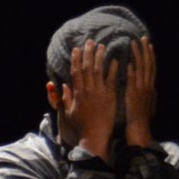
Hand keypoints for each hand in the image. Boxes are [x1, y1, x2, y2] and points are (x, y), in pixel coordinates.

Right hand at [58, 38, 117, 157]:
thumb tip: (63, 86)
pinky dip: (113, 69)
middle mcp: (88, 91)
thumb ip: (65, 99)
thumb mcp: (69, 113)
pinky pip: (112, 80)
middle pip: (87, 67)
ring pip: (99, 71)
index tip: (77, 49)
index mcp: (78, 93)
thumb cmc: (81, 126)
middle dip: (88, 53)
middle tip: (91, 42)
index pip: (76, 72)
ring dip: (100, 57)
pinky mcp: (110, 97)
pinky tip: (116, 60)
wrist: (93, 137)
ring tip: (103, 46)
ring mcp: (99, 93)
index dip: (76, 59)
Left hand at [122, 37, 157, 148]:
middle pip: (148, 65)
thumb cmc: (140, 120)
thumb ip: (145, 93)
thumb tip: (147, 87)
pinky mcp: (135, 96)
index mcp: (151, 88)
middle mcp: (148, 87)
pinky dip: (132, 72)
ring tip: (133, 43)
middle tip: (143, 38)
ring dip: (138, 56)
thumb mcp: (146, 103)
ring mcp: (142, 91)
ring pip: (142, 69)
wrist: (140, 131)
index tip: (147, 44)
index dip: (150, 55)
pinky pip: (134, 82)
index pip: (151, 67)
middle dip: (145, 51)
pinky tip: (129, 63)